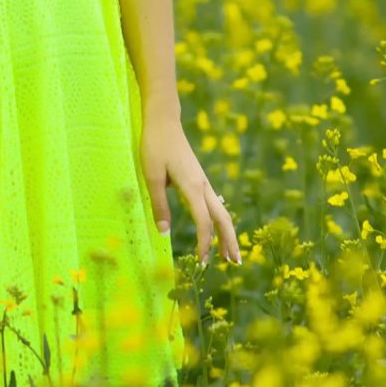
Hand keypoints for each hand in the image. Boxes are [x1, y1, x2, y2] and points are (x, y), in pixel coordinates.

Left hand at [142, 114, 240, 264]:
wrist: (163, 122)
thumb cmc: (154, 146)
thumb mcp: (151, 176)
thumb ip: (159, 204)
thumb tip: (164, 233)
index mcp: (192, 186)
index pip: (204, 222)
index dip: (205, 243)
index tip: (202, 263)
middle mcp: (203, 186)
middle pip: (223, 219)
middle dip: (229, 242)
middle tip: (234, 264)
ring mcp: (203, 182)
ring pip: (221, 212)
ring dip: (227, 233)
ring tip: (229, 254)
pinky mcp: (198, 179)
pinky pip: (213, 204)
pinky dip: (218, 221)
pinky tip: (217, 229)